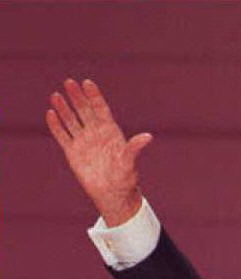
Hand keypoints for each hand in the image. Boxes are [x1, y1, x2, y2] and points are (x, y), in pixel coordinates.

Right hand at [46, 78, 152, 225]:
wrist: (112, 193)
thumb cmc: (125, 177)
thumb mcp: (130, 161)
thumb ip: (134, 147)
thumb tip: (148, 137)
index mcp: (110, 132)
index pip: (101, 109)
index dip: (94, 96)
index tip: (87, 83)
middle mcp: (96, 133)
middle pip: (85, 111)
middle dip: (77, 97)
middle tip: (69, 82)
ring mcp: (84, 141)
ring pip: (71, 121)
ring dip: (64, 108)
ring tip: (55, 95)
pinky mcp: (73, 152)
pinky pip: (62, 136)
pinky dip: (56, 126)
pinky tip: (51, 113)